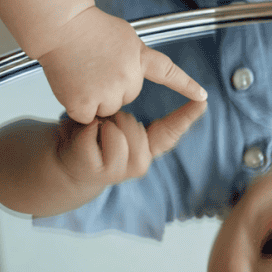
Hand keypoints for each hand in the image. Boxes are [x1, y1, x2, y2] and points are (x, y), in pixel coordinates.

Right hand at [37, 6, 206, 123]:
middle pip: (128, 96)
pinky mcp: (85, 103)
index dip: (186, 85)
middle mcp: (128, 76)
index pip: (167, 73)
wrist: (63, 26)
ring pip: (108, 108)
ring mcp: (107, 91)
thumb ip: (135, 58)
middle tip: (98, 64)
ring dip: (97, 96)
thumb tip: (136, 72)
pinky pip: (88, 115)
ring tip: (84, 72)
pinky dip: (79, 105)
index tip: (202, 96)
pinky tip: (74, 84)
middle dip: (114, 85)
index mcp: (139, 57)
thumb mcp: (125, 37)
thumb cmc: (89, 28)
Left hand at [55, 97, 206, 192]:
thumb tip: (129, 112)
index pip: (171, 130)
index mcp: (148, 147)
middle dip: (112, 117)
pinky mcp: (100, 171)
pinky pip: (92, 135)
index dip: (187, 114)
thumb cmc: (95, 141)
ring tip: (92, 135)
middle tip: (102, 130)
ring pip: (114, 129)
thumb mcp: (117, 126)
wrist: (69, 168)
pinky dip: (81, 131)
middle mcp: (141, 161)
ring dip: (97, 124)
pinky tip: (80, 142)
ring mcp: (121, 170)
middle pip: (131, 122)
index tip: (203, 100)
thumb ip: (131, 119)